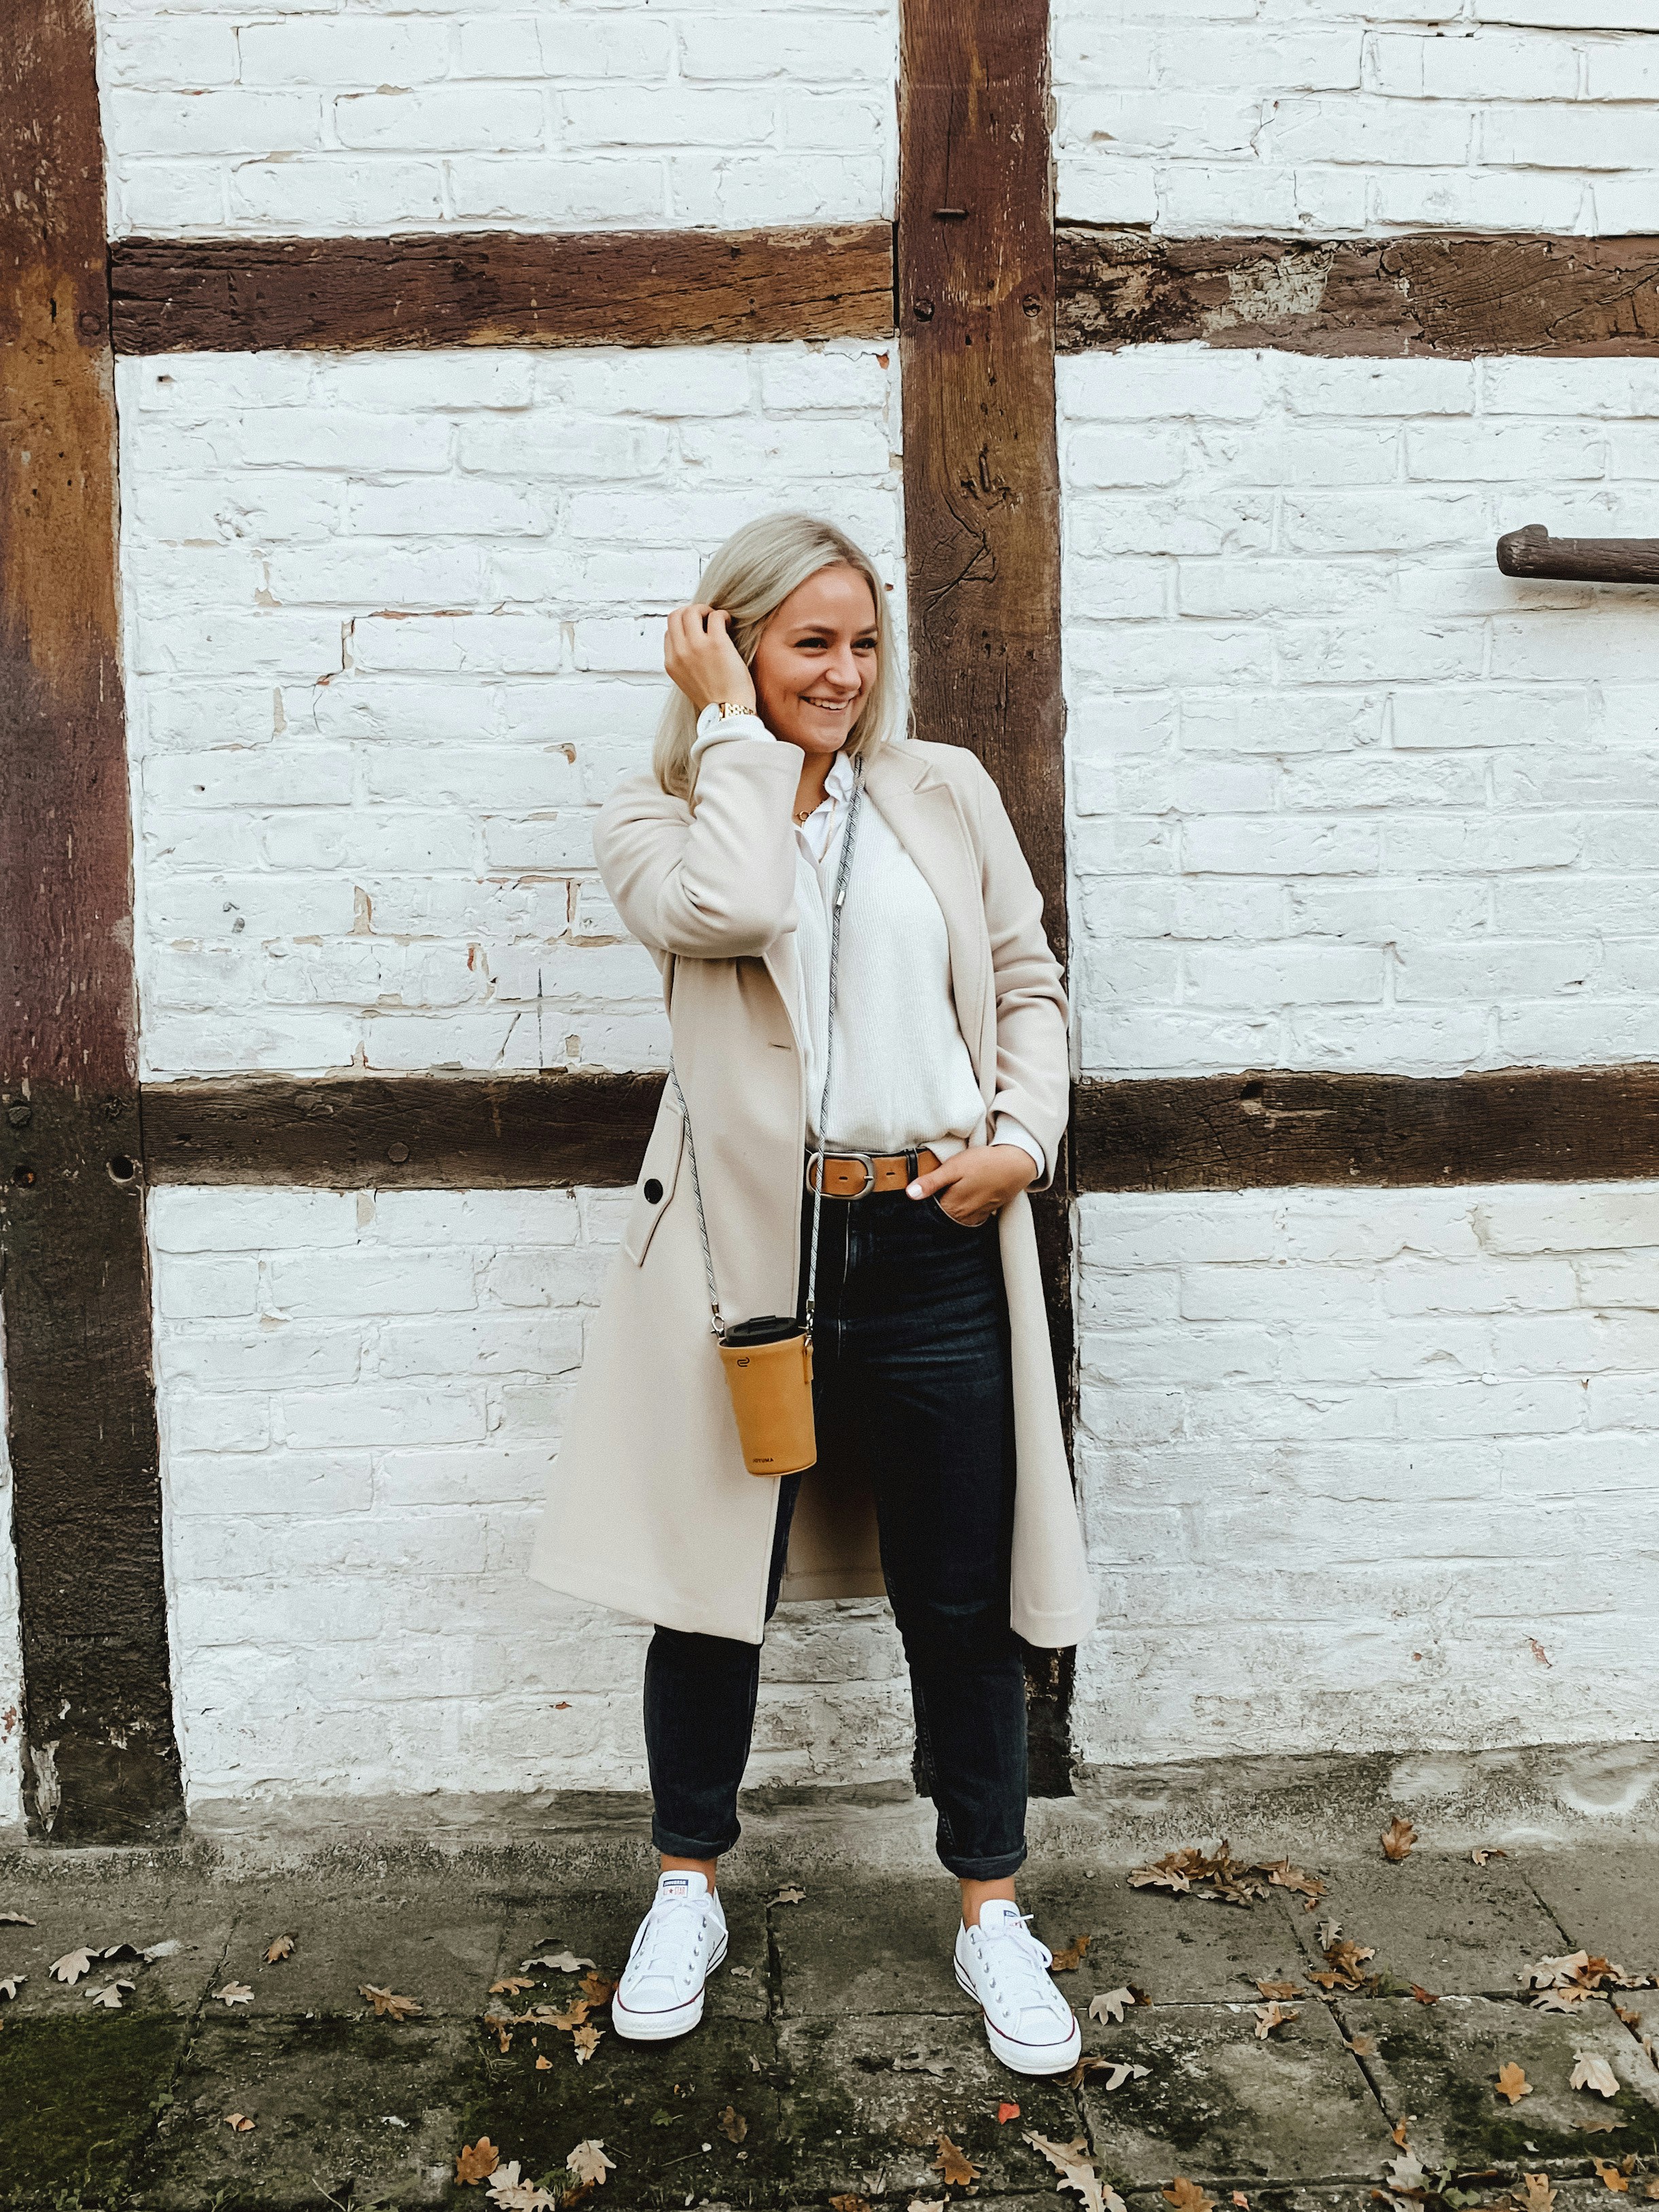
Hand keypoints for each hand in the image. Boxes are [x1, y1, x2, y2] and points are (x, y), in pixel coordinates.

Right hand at [665, 603, 756, 714]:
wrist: (728, 713)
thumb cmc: (715, 700)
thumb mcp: (688, 682)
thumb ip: (684, 662)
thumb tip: (693, 642)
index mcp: (671, 663)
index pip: (669, 632)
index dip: (684, 627)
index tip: (698, 630)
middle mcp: (679, 653)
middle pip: (675, 616)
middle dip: (691, 612)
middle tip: (706, 619)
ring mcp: (696, 646)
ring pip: (691, 611)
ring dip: (706, 611)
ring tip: (718, 621)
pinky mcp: (716, 643)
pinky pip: (715, 616)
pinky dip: (722, 616)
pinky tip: (729, 624)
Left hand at [907, 1143, 1035, 1227]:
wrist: (1016, 1164)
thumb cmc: (984, 1163)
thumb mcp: (954, 1167)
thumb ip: (932, 1182)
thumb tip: (910, 1194)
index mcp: (952, 1207)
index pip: (928, 1215)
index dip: (920, 1206)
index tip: (915, 1198)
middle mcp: (964, 1217)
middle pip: (941, 1218)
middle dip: (933, 1210)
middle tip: (930, 1194)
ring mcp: (976, 1215)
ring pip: (955, 1219)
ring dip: (948, 1211)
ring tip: (946, 1195)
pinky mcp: (986, 1211)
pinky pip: (968, 1217)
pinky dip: (962, 1211)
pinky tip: (962, 1198)